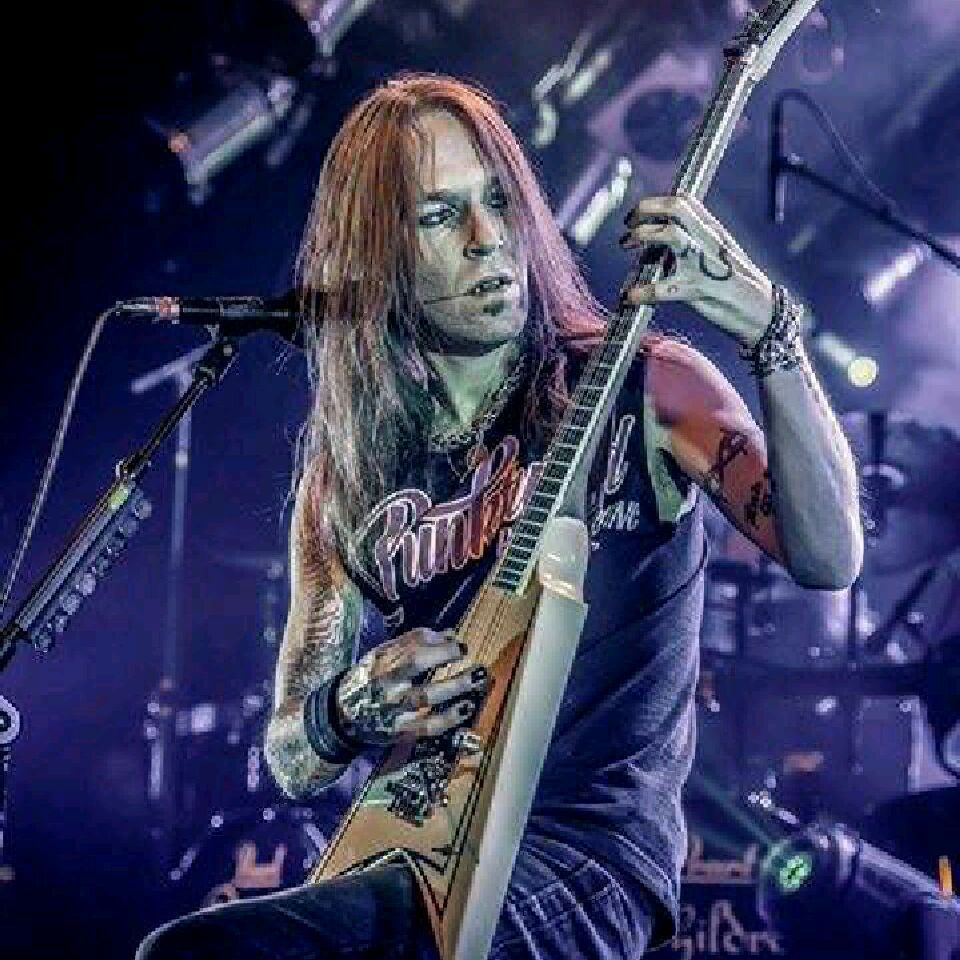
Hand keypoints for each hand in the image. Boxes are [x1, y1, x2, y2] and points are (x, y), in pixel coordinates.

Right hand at [334, 628, 488, 745]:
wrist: (341, 715)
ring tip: (477, 679)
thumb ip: (413, 644)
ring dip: (455, 686)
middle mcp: (386, 682)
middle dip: (444, 655)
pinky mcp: (400, 731)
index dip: (436, 641)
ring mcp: (393, 708)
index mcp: (381, 661)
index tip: (457, 643)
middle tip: (464, 652)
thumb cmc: (369, 679)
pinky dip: (449, 718)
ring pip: (426, 696)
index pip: (410, 644)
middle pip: (415, 663)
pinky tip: (465, 708)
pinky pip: (427, 725)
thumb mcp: (382, 656)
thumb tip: (450, 634)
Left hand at [619, 193, 772, 348]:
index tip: (639, 215)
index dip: (655, 202)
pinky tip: (630, 296)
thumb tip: (661, 240)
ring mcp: (704, 264)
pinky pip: (665, 287)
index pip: (684, 201)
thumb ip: (696, 242)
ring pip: (671, 235)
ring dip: (642, 235)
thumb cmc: (736, 285)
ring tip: (625, 244)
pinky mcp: (700, 290)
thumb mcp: (720, 254)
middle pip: (676, 208)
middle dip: (645, 210)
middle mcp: (709, 240)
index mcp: (713, 231)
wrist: (764, 313)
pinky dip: (642, 291)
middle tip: (628, 226)